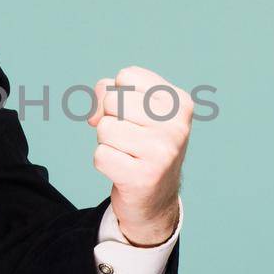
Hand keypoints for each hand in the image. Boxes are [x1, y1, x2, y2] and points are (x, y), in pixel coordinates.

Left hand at [87, 66, 190, 246]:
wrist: (156, 197)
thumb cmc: (142, 144)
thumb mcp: (136, 108)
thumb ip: (110, 92)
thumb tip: (93, 116)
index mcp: (179, 102)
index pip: (126, 76)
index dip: (116, 95)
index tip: (131, 116)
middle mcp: (176, 126)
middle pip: (111, 100)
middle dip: (111, 119)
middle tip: (128, 138)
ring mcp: (162, 153)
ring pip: (104, 128)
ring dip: (107, 142)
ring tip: (127, 154)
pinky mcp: (143, 177)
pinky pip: (100, 156)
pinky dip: (104, 163)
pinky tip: (124, 170)